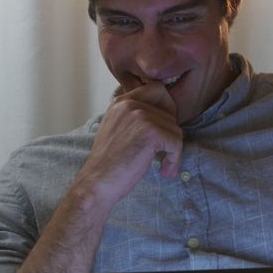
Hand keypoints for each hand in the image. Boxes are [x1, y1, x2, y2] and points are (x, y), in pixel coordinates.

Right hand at [75, 82, 182, 207]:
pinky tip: (165, 171)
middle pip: (170, 111)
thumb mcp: (119, 130)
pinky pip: (176, 143)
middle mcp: (129, 104)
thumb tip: (167, 114)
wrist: (97, 183)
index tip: (164, 131)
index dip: (167, 109)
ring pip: (175, 129)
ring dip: (174, 151)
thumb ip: (136, 118)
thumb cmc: (109, 163)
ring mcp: (140, 116)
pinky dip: (174, 159)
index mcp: (121, 102)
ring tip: (164, 167)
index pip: (157, 89)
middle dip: (171, 133)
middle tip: (166, 152)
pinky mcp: (150, 132)